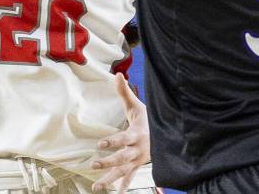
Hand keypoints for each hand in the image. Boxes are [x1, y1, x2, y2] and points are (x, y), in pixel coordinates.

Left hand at [91, 73, 149, 193]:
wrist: (164, 132)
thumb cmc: (148, 117)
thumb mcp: (136, 104)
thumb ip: (125, 91)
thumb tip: (117, 74)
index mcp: (137, 134)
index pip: (124, 139)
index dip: (113, 141)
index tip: (100, 143)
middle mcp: (138, 149)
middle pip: (122, 158)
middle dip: (109, 162)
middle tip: (94, 163)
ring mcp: (138, 160)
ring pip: (124, 171)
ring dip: (110, 179)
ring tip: (97, 185)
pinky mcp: (138, 165)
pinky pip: (130, 178)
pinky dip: (124, 186)